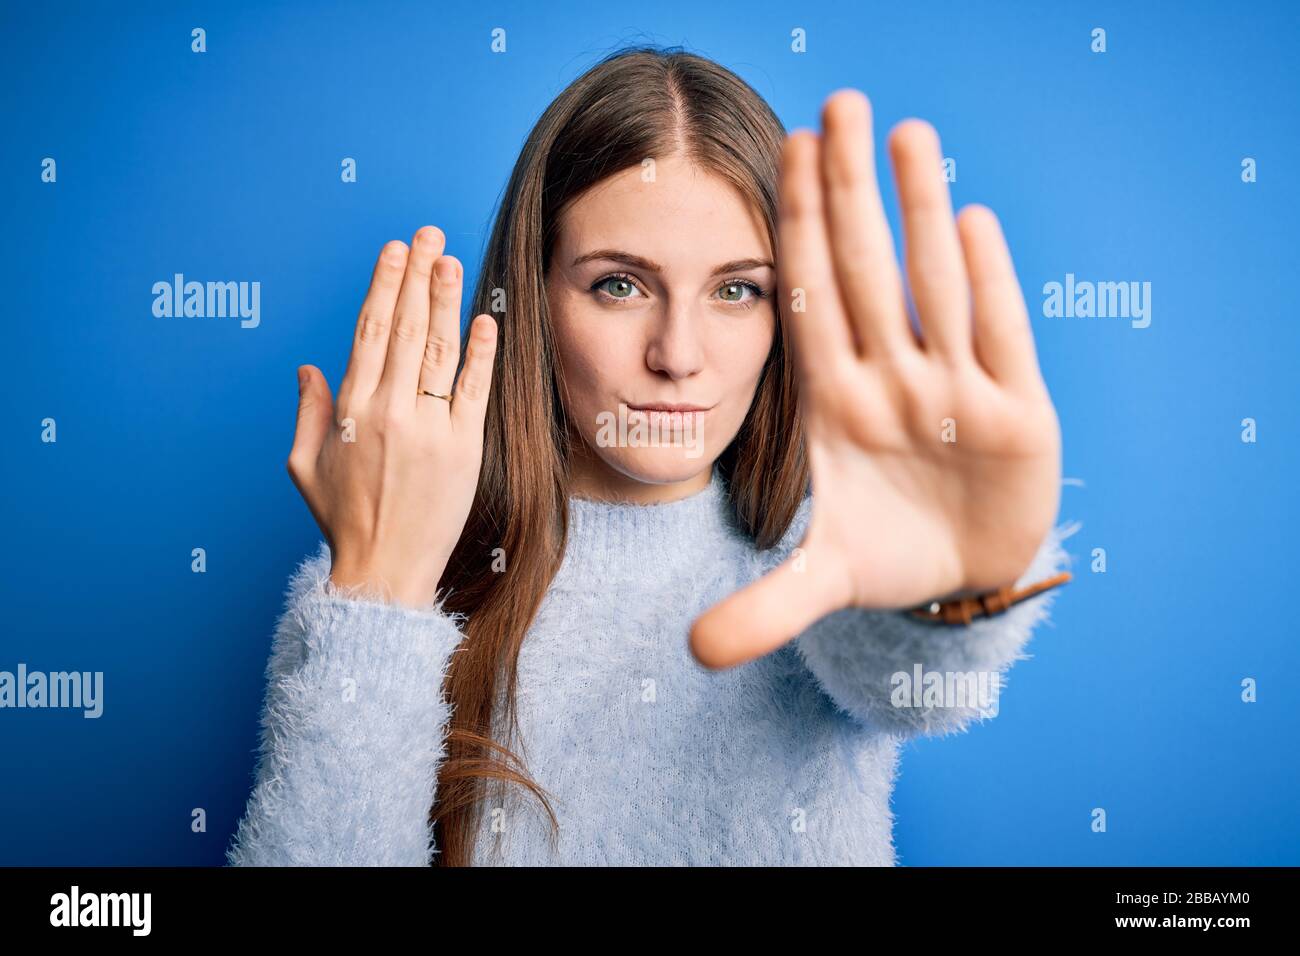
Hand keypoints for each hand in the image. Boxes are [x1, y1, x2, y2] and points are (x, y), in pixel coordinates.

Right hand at [288, 226, 498, 607]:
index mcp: (351, 409)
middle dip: (418, 275)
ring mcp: (430, 428)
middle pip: (407, 328)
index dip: (384, 285)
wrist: (383, 570)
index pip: (370, 331)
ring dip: (447, 300)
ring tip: (452, 261)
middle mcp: (389, 410)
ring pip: (440, 350)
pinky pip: (475, 391)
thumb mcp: (305, 466)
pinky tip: (486, 321)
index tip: (394, 251)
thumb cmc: (344, 521)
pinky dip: (481, 354)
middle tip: (429, 235)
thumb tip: (308, 367)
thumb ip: (308, 412)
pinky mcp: (464, 449)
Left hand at [690, 91, 1060, 668]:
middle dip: (849, 193)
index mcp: (836, 403)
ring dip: (918, 210)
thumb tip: (690, 653)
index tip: (779, 155)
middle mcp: (892, 381)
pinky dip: (986, 282)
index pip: (810, 301)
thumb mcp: (824, 580)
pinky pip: (1000, 334)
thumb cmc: (890, 555)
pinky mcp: (1019, 413)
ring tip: (903, 131)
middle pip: (867, 272)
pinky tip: (968, 217)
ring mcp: (955, 391)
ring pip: (933, 286)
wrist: (965, 579)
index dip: (797, 232)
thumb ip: (765, 607)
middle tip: (835, 101)